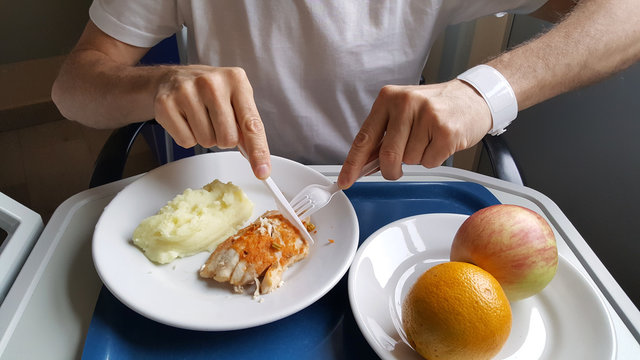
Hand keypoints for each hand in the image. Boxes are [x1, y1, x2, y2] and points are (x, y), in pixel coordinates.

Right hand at [154, 65, 270, 178]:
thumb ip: (248, 127)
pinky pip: (186, 142)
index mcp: (236, 80)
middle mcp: (212, 82)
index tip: (262, 171)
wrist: (173, 78)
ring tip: (199, 118)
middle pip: (228, 138)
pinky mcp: (166, 104)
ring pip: (206, 142)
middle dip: (224, 138)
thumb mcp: (235, 99)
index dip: (258, 151)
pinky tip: (185, 119)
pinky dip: (187, 137)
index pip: (251, 124)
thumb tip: (257, 158)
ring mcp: (187, 91)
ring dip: (205, 137)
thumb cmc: (210, 92)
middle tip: (215, 121)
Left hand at [337, 80, 491, 188]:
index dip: (352, 163)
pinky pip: (429, 162)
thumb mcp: (402, 112)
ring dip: (417, 158)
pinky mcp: (446, 131)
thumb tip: (362, 165)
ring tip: (428, 139)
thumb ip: (382, 136)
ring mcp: (427, 116)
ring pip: (409, 160)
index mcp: (388, 98)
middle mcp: (405, 104)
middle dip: (391, 170)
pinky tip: (440, 142)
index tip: (344, 180)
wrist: (473, 98)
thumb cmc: (435, 108)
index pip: (364, 137)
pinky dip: (434, 159)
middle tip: (399, 167)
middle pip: (387, 156)